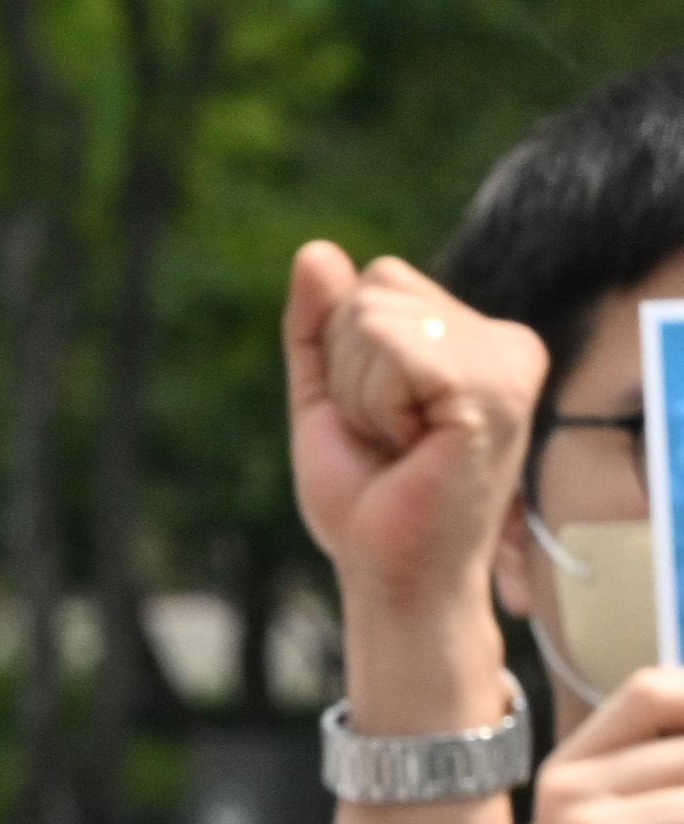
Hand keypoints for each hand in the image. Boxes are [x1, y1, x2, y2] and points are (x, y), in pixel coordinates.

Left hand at [294, 242, 540, 707]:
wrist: (390, 572)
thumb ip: (319, 328)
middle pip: (372, 294)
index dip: (346, 353)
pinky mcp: (496, 387)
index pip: (377, 279)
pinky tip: (416, 447)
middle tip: (390, 440)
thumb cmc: (366, 496)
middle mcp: (506, 340)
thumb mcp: (327, 397)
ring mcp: (509, 360)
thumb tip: (314, 250)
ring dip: (361, 395)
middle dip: (350, 375)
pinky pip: (393, 353)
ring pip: (375, 320)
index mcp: (475, 336)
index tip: (380, 418)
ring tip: (403, 446)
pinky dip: (377, 407)